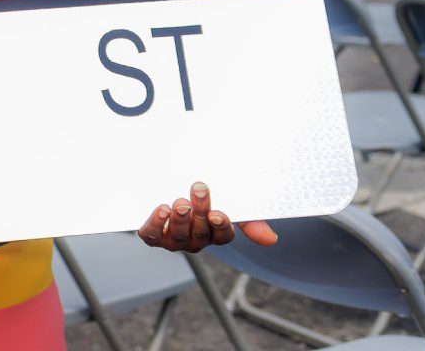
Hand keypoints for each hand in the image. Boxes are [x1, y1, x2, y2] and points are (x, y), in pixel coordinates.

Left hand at [137, 182, 278, 252]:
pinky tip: (161, 210)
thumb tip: (271, 239)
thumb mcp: (229, 201)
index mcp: (215, 233)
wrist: (170, 184)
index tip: (217, 213)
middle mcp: (196, 240)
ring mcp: (174, 239)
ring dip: (180, 219)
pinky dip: (155, 224)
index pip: (222, 236)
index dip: (220, 226)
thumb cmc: (203, 197)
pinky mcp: (153, 234)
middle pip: (201, 232)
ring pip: (178, 236)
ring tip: (180, 202)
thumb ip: (249, 219)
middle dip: (200, 211)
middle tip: (198, 190)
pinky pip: (152, 235)